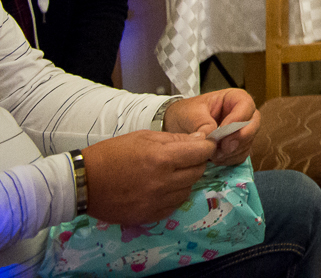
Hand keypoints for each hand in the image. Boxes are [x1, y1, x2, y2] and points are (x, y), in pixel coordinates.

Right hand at [78, 130, 216, 223]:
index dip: (205, 146)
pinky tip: (160, 188)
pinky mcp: (147, 216)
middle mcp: (162, 182)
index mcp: (162, 158)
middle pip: (198, 172)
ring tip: (168, 173)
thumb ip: (175, 139)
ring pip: (187, 190)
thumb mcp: (143, 137)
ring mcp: (155, 202)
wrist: (82, 182)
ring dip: (184, 180)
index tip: (202, 145)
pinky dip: (172, 196)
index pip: (202, 153)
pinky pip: (173, 206)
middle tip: (183, 158)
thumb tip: (200, 139)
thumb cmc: (111, 154)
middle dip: (195, 162)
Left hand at [163, 89, 260, 164]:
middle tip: (222, 148)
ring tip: (212, 155)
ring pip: (248, 142)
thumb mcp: (190, 113)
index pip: (246, 106)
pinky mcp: (237, 147)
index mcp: (234, 99)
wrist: (177, 126)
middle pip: (253, 125)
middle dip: (239, 138)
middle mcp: (243, 114)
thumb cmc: (186, 114)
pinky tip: (215, 159)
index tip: (222, 131)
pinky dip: (229, 159)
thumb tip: (212, 137)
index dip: (238, 119)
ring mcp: (241, 131)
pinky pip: (241, 155)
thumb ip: (202, 123)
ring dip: (232, 152)